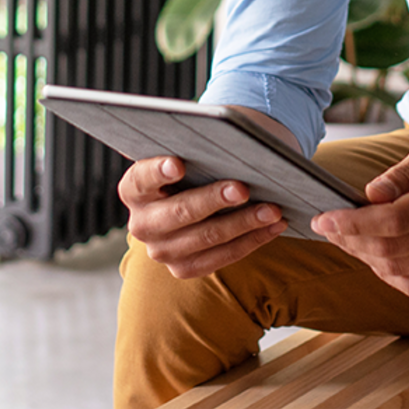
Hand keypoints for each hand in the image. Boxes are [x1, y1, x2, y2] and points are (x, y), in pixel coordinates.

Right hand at [118, 155, 287, 278]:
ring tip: (273, 209)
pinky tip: (274, 225)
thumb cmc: (192, 165)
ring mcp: (161, 251)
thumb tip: (230, 139)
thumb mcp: (186, 154)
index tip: (179, 164)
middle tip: (243, 188)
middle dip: (214, 199)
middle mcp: (141, 223)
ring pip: (207, 238)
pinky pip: (222, 257)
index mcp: (134, 189)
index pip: (142, 177)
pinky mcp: (183, 268)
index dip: (159, 171)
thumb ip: (194, 148)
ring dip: (244, 223)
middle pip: (180, 212)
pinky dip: (252, 240)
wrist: (189, 197)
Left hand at [310, 131, 408, 296]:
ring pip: (399, 271)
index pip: (393, 221)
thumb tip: (370, 194)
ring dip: (363, 257)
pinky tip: (371, 253)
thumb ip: (404, 172)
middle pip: (391, 250)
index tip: (323, 217)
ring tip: (343, 236)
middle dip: (349, 240)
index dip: (352, 223)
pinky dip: (386, 272)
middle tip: (326, 225)